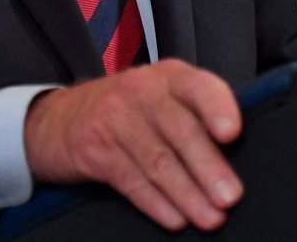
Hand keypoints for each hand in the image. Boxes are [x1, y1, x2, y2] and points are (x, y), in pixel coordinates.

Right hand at [23, 59, 243, 231]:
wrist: (57, 120)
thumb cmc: (127, 111)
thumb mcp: (161, 97)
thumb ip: (195, 115)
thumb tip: (238, 157)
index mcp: (169, 77)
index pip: (198, 86)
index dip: (217, 107)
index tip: (232, 133)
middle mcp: (142, 91)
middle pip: (179, 129)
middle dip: (207, 167)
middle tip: (230, 197)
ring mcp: (114, 118)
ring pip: (157, 159)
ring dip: (187, 193)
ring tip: (210, 217)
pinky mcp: (94, 149)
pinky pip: (130, 180)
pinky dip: (155, 203)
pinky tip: (175, 219)